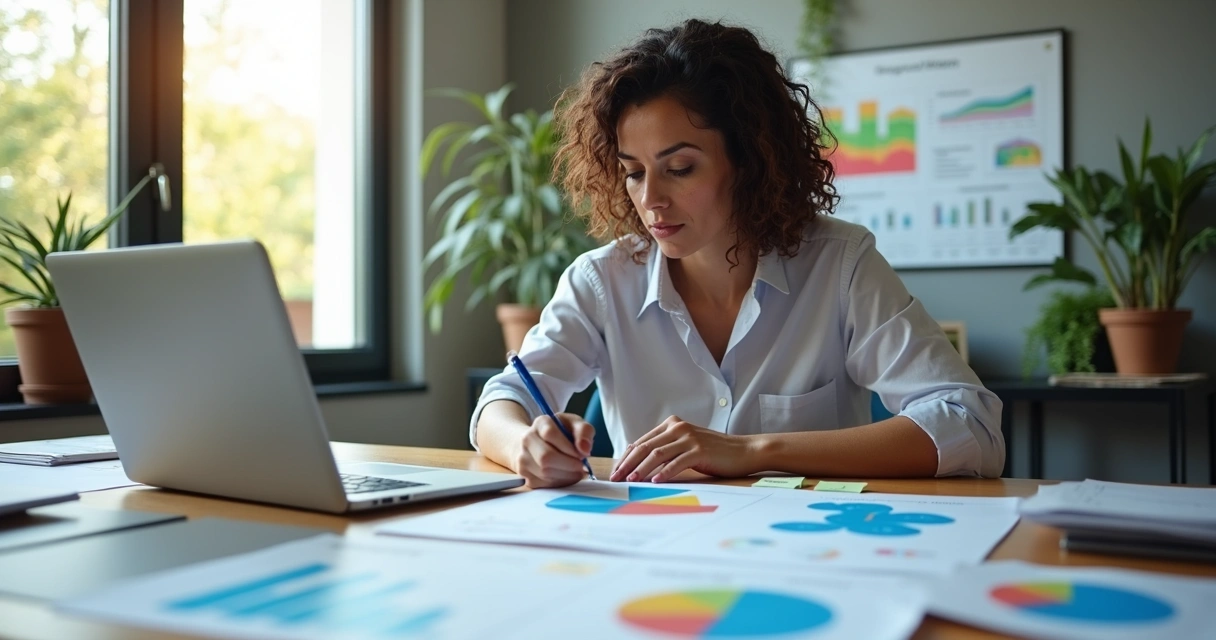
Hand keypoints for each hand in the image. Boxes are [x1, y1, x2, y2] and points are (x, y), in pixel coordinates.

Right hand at [511, 412, 594, 487]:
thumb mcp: (576, 425)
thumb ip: (584, 431)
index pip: (550, 433)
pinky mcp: (525, 476)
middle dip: (569, 465)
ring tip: (574, 470)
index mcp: (540, 423)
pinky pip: (544, 484)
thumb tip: (585, 449)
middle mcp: (527, 439)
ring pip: (545, 472)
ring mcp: (523, 458)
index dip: (568, 447)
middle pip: (545, 457)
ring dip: (566, 475)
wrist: (540, 444)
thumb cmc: (563, 434)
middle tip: (580, 466)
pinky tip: (565, 474)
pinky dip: (560, 482)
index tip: (581, 454)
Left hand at [609, 416, 757, 482]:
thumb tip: (638, 465)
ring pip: (657, 454)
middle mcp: (678, 428)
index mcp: (672, 425)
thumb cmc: (713, 452)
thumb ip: (666, 450)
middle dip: (628, 464)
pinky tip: (655, 482)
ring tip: (631, 481)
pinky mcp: (700, 450)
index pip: (641, 442)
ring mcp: (689, 438)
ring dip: (642, 469)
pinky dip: (664, 473)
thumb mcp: (686, 446)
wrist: (744, 451)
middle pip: (645, 446)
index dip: (626, 458)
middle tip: (616, 478)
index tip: (615, 472)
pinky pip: (677, 462)